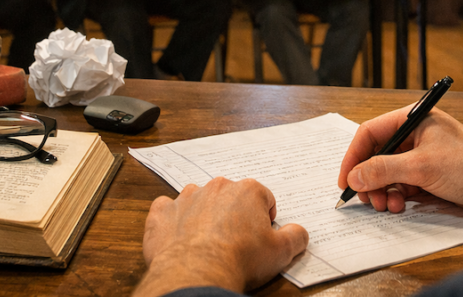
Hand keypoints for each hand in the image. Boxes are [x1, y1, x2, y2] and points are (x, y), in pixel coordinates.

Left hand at [135, 178, 308, 296]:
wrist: (197, 275)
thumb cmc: (239, 260)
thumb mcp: (280, 252)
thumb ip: (296, 237)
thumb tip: (299, 232)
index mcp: (247, 191)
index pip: (263, 198)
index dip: (264, 220)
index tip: (260, 238)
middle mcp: (217, 187)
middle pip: (231, 197)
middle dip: (234, 216)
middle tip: (236, 244)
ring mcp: (187, 198)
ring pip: (199, 200)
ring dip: (203, 215)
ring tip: (207, 244)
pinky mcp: (163, 213)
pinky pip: (167, 209)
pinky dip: (172, 221)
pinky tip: (178, 238)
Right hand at [337, 106, 462, 216]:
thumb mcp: (421, 167)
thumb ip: (383, 170)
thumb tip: (354, 176)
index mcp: (412, 119)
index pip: (370, 133)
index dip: (353, 157)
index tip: (345, 181)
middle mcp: (415, 134)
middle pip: (376, 155)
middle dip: (369, 179)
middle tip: (369, 201)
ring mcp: (422, 154)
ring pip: (387, 173)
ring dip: (382, 191)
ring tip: (389, 206)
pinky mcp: (429, 174)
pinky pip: (401, 184)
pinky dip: (396, 196)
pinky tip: (401, 206)